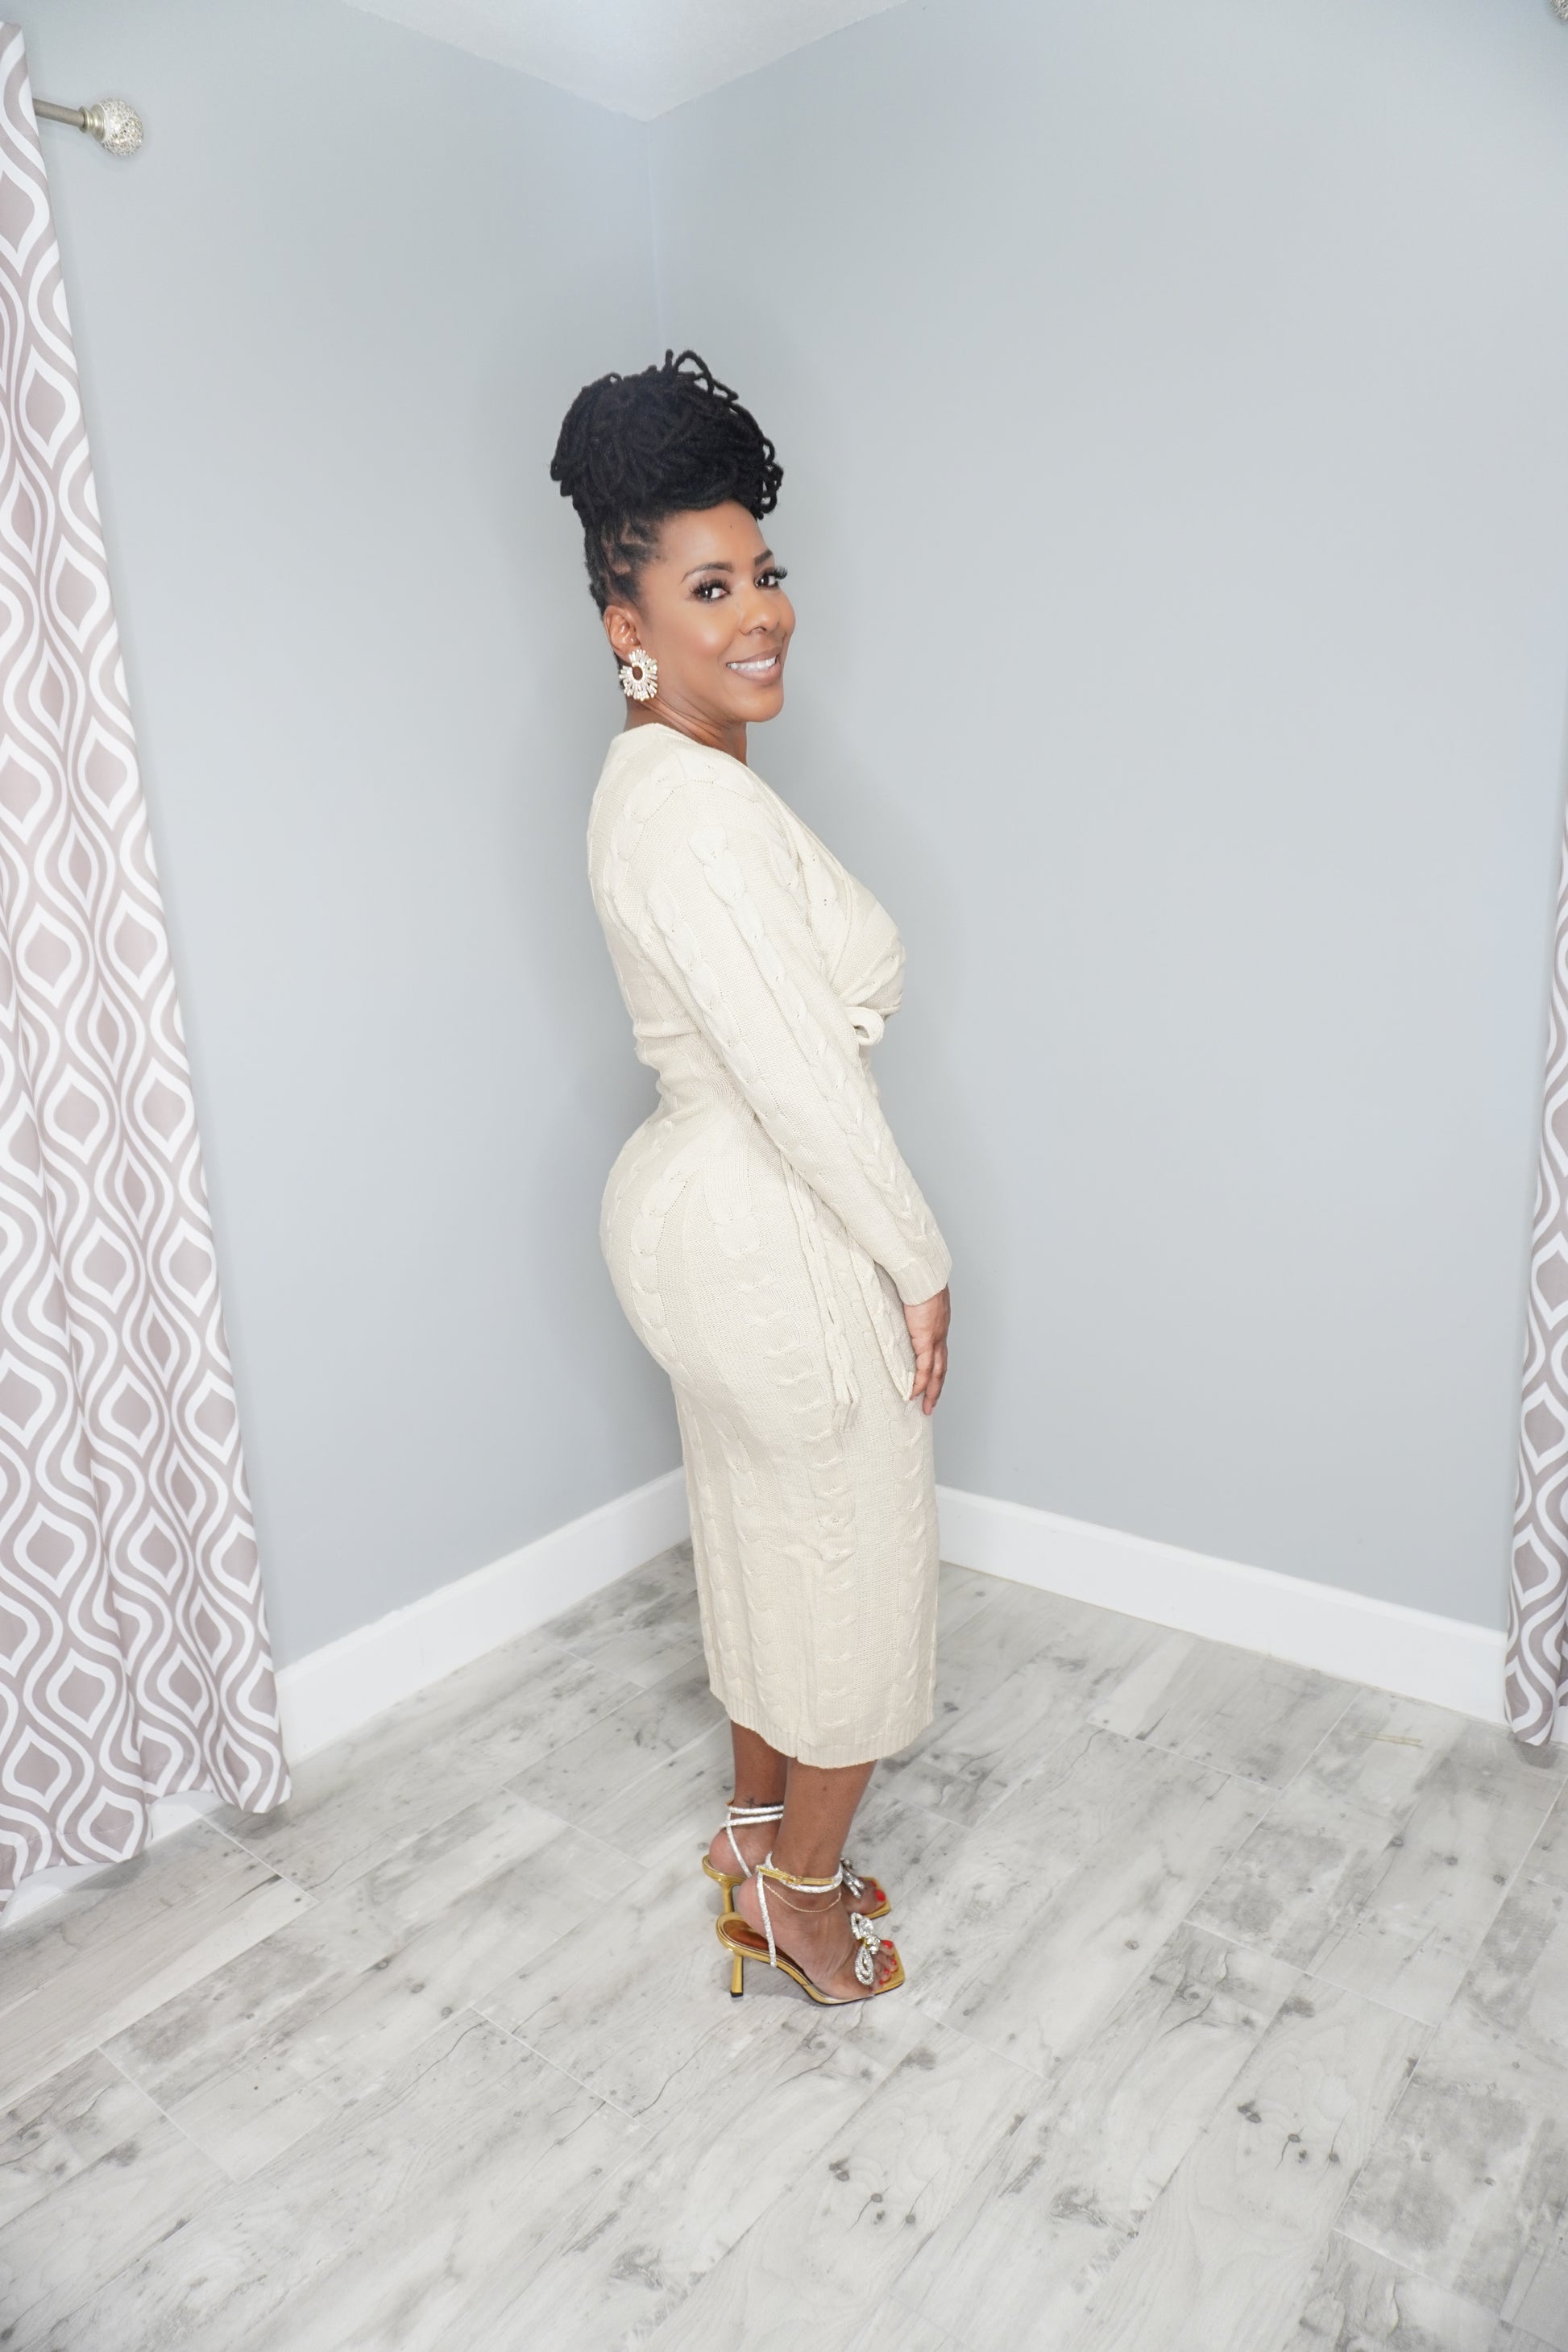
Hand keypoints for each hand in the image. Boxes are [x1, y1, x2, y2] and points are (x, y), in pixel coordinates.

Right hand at [903, 1287, 949, 1415]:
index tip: (933, 1382)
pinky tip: (914, 1394)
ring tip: (926, 1406)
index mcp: (939, 1326)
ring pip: (936, 1373)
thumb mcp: (914, 1298)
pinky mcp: (926, 1340)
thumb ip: (909, 1307)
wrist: (923, 1275)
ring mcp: (935, 1339)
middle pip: (942, 1368)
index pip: (939, 1353)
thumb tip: (899, 1306)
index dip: (937, 1370)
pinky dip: (920, 1383)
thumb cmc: (917, 1281)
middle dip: (938, 1388)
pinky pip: (924, 1368)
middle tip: (931, 1403)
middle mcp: (940, 1335)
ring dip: (932, 1391)